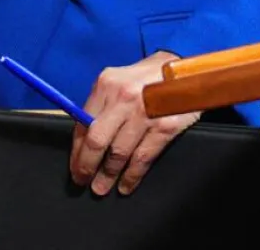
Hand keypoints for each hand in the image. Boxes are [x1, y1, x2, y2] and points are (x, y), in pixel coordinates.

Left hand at [70, 51, 199, 195]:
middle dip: (86, 165)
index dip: (76, 149)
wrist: (185, 71)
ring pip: (119, 153)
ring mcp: (145, 113)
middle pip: (97, 140)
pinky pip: (143, 158)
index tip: (74, 165)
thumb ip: (102, 104)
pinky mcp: (165, 127)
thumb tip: (84, 136)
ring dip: (108, 175)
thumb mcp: (119, 81)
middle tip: (82, 181)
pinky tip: (126, 185)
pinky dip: (132, 175)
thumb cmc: (147, 78)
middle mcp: (123, 98)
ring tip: (101, 187)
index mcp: (107, 84)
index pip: (83, 123)